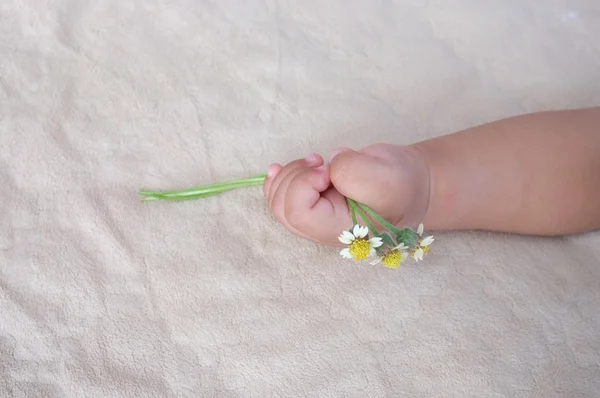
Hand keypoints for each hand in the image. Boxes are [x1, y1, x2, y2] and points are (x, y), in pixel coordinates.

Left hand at [263, 144, 430, 246]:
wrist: (410, 185)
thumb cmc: (401, 186)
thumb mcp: (384, 177)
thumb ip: (352, 171)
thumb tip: (327, 165)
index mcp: (337, 231)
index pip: (297, 212)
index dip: (303, 184)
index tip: (326, 171)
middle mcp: (320, 229)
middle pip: (282, 207)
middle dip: (295, 176)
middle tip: (322, 163)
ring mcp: (314, 216)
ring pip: (277, 200)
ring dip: (289, 173)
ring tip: (317, 162)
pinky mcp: (312, 203)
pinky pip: (281, 195)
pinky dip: (280, 177)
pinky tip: (281, 168)